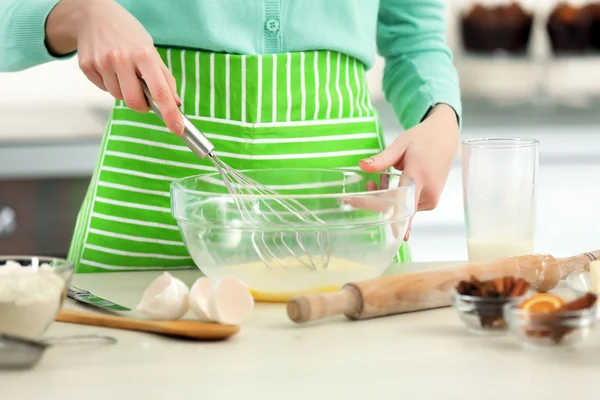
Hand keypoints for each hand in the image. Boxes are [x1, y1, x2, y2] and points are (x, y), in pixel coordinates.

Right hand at [45, 0, 183, 134]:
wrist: (94, 15)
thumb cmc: (127, 35)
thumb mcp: (151, 50)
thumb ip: (164, 77)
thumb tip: (175, 103)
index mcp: (144, 54)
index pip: (160, 91)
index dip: (170, 113)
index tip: (177, 128)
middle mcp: (122, 58)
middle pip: (134, 102)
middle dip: (142, 106)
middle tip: (144, 97)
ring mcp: (102, 63)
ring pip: (118, 96)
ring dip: (124, 91)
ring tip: (123, 72)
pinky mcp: (87, 66)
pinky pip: (104, 89)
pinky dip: (110, 84)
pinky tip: (110, 68)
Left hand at [359, 104, 459, 239]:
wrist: (445, 138)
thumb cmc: (423, 139)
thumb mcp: (401, 144)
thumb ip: (382, 158)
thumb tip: (362, 166)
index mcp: (419, 176)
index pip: (403, 203)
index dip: (391, 217)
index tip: (386, 230)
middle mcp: (427, 192)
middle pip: (397, 207)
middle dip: (377, 201)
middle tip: (367, 184)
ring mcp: (430, 199)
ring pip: (401, 208)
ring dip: (387, 198)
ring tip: (380, 178)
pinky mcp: (430, 202)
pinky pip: (408, 206)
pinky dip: (397, 199)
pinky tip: (392, 184)